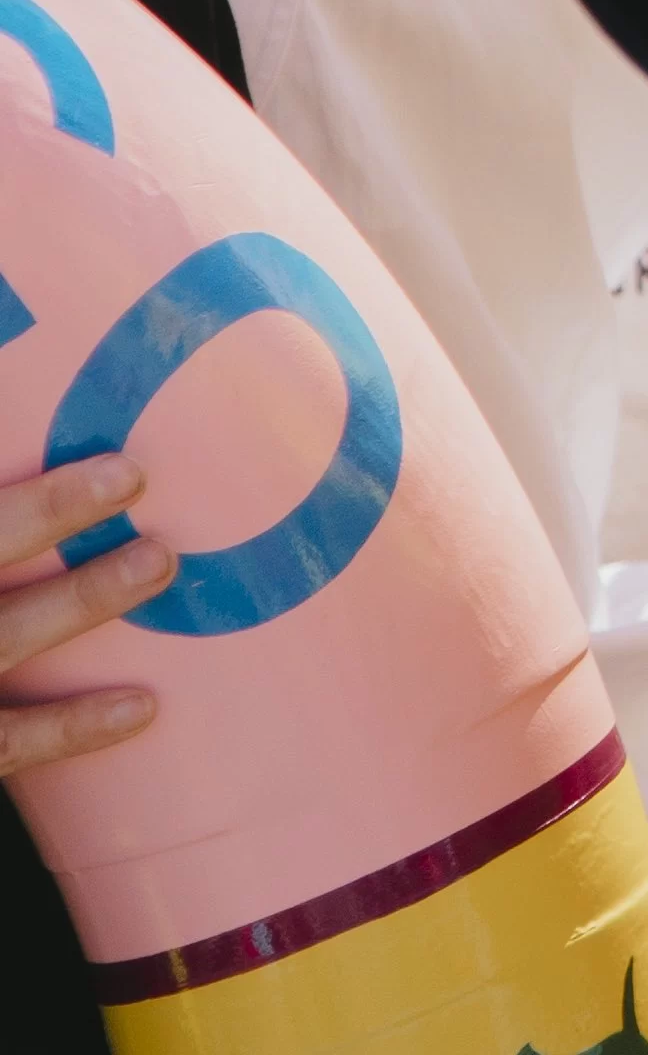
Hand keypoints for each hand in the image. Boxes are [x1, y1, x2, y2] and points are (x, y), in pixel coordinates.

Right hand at [0, 455, 170, 772]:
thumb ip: (14, 518)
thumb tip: (30, 379)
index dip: (38, 500)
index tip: (114, 464)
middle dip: (43, 514)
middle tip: (132, 477)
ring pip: (1, 641)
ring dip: (76, 601)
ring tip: (156, 561)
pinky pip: (5, 743)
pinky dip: (69, 727)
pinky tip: (143, 706)